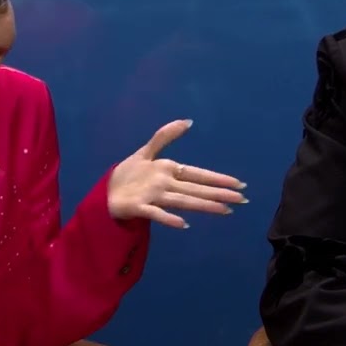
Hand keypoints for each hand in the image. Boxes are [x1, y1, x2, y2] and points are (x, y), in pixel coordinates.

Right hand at [107, 119, 246, 228]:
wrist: (104, 193)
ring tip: (226, 211)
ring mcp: (151, 195)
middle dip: (219, 194)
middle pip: (195, 189)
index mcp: (166, 167)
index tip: (239, 184)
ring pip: (182, 201)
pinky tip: (184, 224)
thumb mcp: (146, 152)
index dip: (219, 178)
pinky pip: (156, 214)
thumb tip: (188, 120)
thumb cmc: (129, 174)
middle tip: (242, 199)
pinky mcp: (139, 208)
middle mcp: (162, 181)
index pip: (198, 174)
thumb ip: (165, 136)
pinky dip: (168, 219)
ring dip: (204, 205)